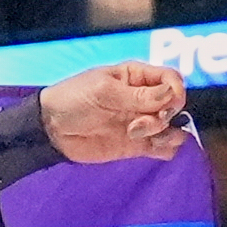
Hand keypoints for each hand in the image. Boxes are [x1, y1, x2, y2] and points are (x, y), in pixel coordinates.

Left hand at [40, 61, 189, 162]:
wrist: (51, 130)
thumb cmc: (73, 100)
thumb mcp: (103, 91)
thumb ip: (137, 95)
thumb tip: (170, 94)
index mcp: (137, 78)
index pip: (171, 80)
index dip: (175, 92)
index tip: (165, 105)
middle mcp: (144, 99)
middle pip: (174, 105)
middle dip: (165, 115)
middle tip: (139, 124)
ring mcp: (141, 123)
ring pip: (172, 127)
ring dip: (166, 133)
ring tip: (138, 135)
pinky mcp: (135, 145)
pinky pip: (162, 148)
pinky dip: (166, 149)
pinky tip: (154, 148)